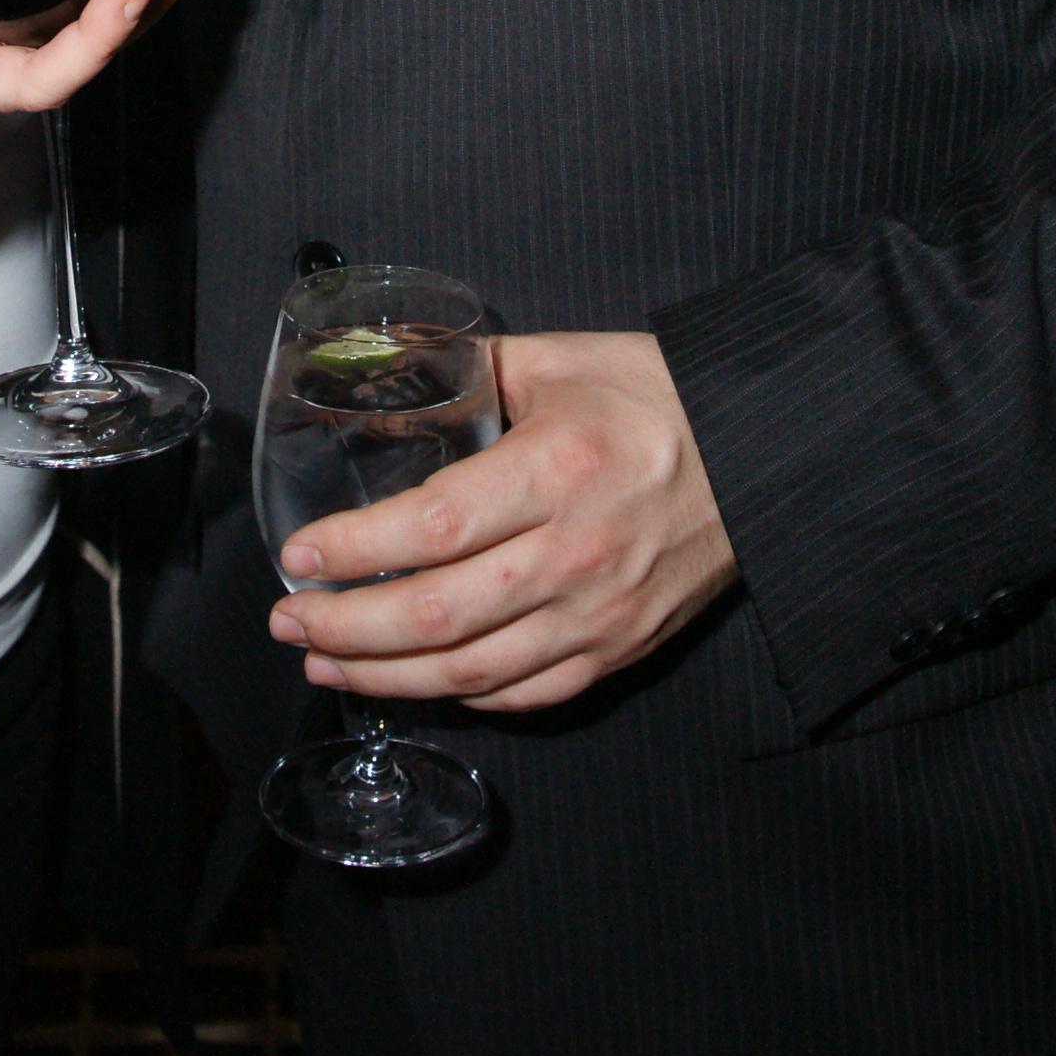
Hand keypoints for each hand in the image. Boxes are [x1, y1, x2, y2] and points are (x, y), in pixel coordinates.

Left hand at [268, 328, 737, 712]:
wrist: (766, 453)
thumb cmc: (660, 398)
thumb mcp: (562, 359)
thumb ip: (468, 366)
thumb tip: (387, 361)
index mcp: (558, 469)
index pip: (435, 526)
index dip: (356, 550)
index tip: (300, 556)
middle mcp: (577, 553)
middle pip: (438, 615)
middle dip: (346, 628)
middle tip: (289, 622)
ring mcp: (599, 612)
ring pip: (471, 672)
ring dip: (385, 676)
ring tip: (326, 664)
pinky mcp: (619, 648)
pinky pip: (525, 693)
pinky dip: (461, 696)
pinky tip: (414, 681)